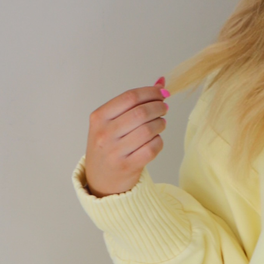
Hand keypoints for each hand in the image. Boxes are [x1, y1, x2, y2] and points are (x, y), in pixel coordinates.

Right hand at [83, 78, 169, 195]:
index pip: (130, 97)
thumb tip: (161, 82)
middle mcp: (105, 133)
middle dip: (158, 107)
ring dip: (160, 124)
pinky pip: (152, 148)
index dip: (150, 92)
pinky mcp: (128, 166)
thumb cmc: (108, 146)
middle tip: (164, 108)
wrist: (100, 181)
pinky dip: (159, 141)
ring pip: (148, 130)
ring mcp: (115, 151)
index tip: (162, 92)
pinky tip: (156, 139)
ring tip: (161, 123)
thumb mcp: (111, 122)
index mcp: (99, 117)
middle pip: (141, 113)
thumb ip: (133, 103)